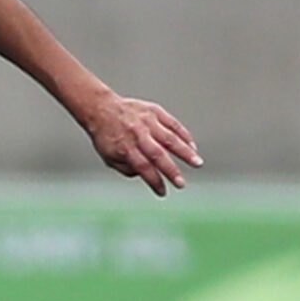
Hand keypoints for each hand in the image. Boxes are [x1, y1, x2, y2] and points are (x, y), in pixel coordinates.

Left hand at [82, 93, 201, 195]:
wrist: (102, 108)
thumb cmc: (106, 136)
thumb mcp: (109, 156)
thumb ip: (127, 169)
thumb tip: (146, 176)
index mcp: (125, 147)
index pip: (142, 167)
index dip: (154, 181)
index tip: (163, 192)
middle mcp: (137, 134)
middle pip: (157, 154)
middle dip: (171, 171)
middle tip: (182, 184)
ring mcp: (147, 121)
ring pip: (169, 138)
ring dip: (185, 152)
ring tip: (197, 162)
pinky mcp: (154, 111)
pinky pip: (173, 124)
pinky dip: (184, 135)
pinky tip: (192, 147)